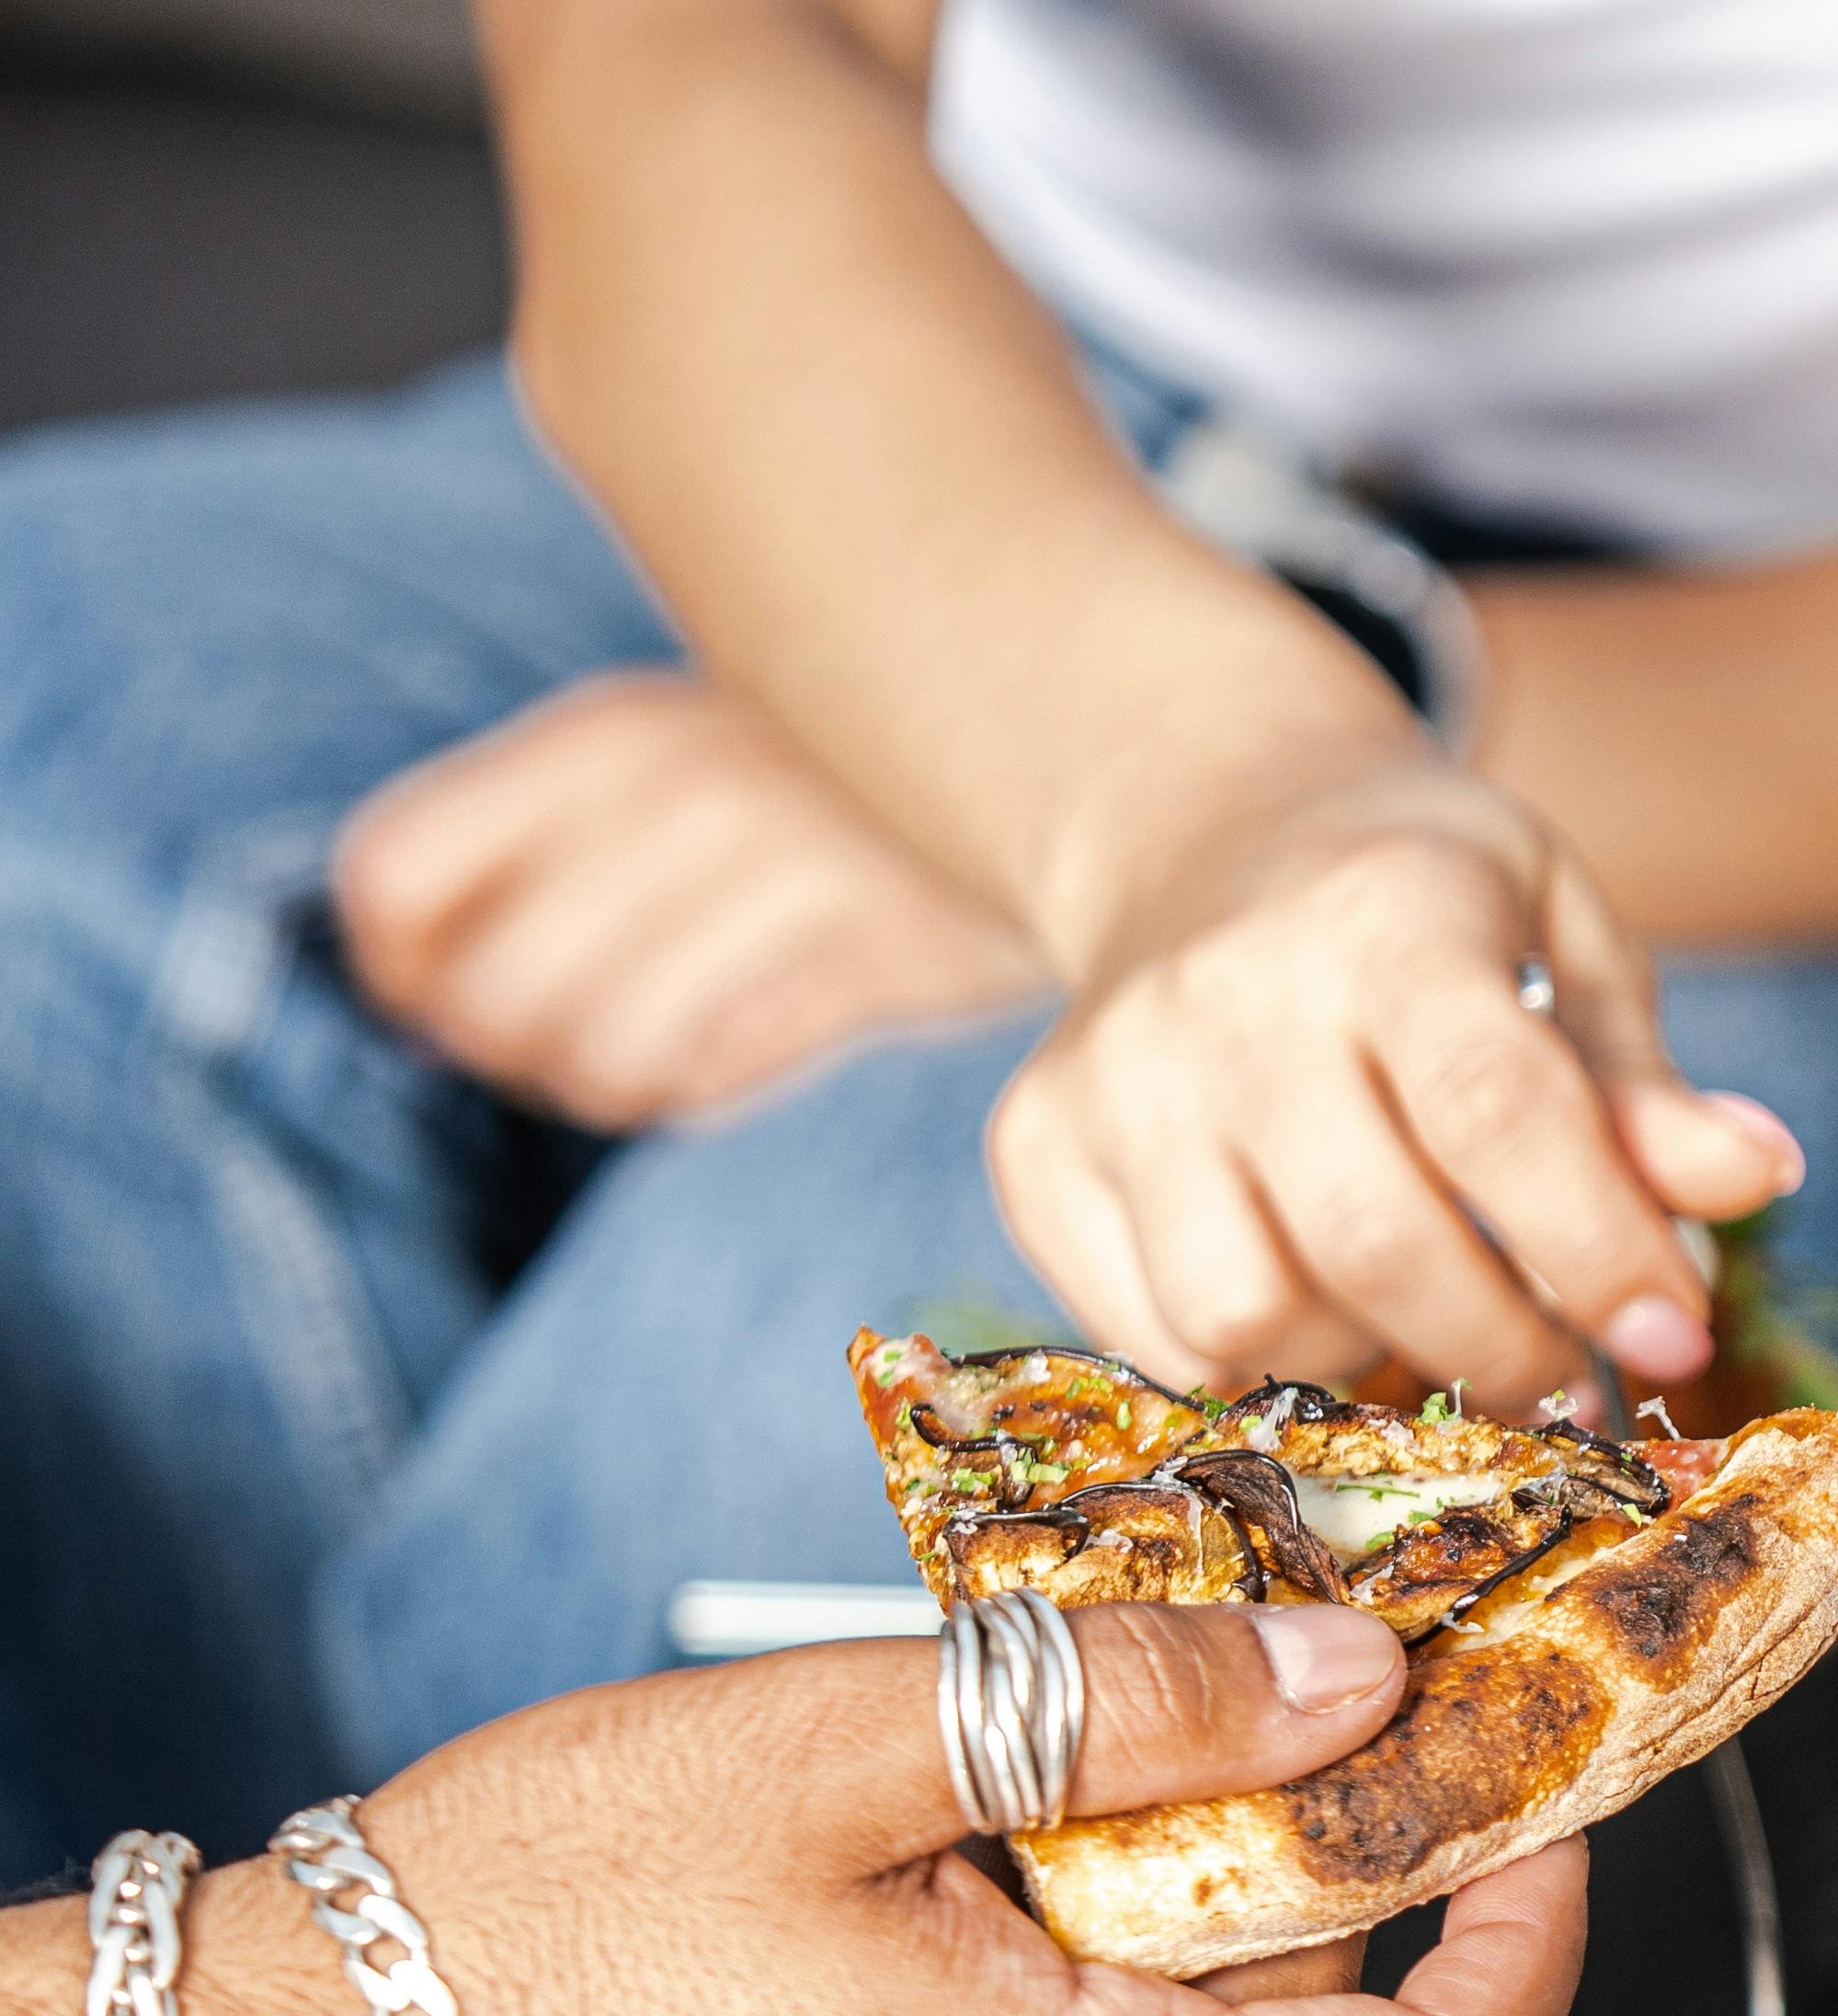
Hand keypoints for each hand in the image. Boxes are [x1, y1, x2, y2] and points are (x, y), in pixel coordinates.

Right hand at [162, 1602, 1584, 2015]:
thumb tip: (1356, 1676)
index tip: (1539, 1819)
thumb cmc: (512, 1926)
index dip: (1532, 1951)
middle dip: (1281, 1893)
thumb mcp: (839, 1747)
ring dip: (1134, 1955)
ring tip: (986, 1810)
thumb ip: (1125, 1708)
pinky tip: (903, 1924)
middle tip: (1202, 1719)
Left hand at [335, 670, 1053, 1132]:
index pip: (391, 878)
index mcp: (607, 735)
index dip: (400, 971)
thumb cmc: (836, 788)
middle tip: (576, 1046)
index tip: (451, 996)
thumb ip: (542, 842)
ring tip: (665, 1057)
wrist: (1075, 747)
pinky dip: (706, 1086)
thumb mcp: (674, 760)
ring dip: (614, 1086)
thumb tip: (414, 996)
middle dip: (514, 1055)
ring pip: (600, 1055)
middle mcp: (681, 791)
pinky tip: (743, 1049)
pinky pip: (725, 1070)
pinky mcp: (885, 947)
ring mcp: (788, 867)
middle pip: (488, 998)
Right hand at [988, 764, 1804, 1410]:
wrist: (1211, 832)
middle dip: (1503, 1346)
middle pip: (1376, 1244)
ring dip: (1369, 1362)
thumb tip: (1757, 1177)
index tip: (1674, 1339)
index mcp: (1381, 916)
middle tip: (1566, 1369)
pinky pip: (1157, 1341)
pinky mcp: (1037, 1154)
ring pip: (1249, 1321)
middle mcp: (1224, 994)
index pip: (1498, 1113)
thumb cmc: (1427, 907)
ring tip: (1431, 1318)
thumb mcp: (1564, 944)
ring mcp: (1112, 1079)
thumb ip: (1644, 1084)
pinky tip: (1323, 1304)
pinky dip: (1260, 1367)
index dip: (1599, 1249)